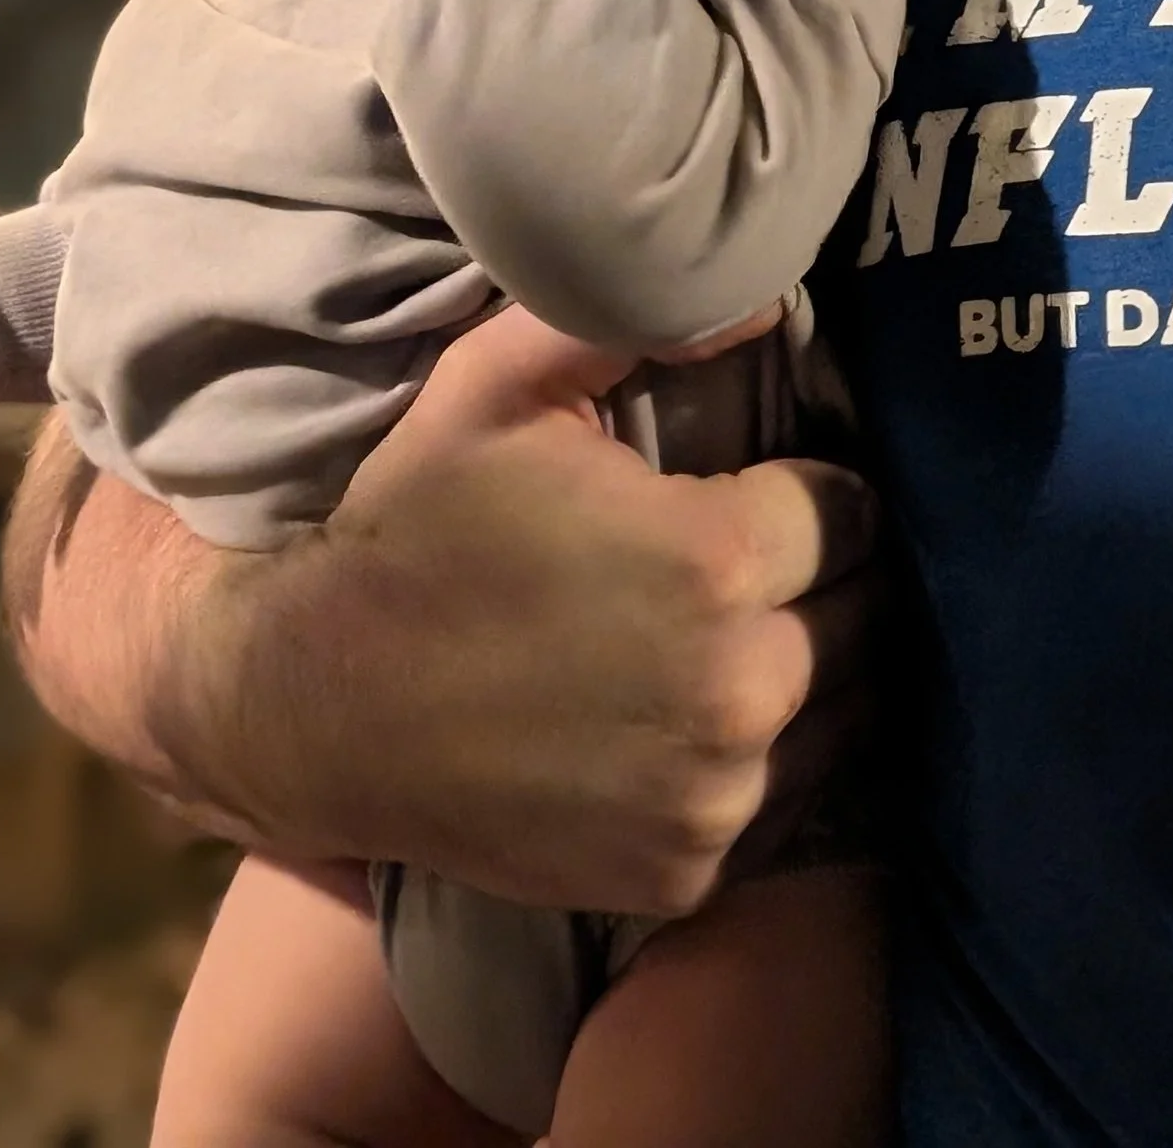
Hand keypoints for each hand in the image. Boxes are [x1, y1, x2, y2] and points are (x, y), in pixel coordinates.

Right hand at [27, 307, 881, 914]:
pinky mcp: (685, 874)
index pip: (851, 509)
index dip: (808, 488)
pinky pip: (783, 802)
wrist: (308, 708)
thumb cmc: (411, 528)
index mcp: (717, 564)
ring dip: (809, 668)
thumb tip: (767, 299)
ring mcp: (715, 798)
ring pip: (841, 709)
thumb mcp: (500, 383)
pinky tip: (699, 718)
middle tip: (755, 560)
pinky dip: (762, 761)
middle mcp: (738, 692)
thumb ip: (639, 319)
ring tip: (737, 634)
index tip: (764, 487)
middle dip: (819, 576)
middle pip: (863, 611)